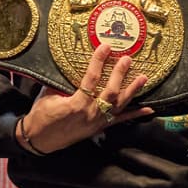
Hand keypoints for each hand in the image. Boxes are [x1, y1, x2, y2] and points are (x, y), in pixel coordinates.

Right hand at [18, 42, 152, 154]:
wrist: (39, 139)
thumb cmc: (41, 116)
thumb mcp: (47, 95)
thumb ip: (61, 82)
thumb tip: (70, 65)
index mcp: (75, 104)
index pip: (91, 79)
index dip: (98, 62)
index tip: (105, 48)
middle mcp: (90, 113)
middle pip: (110, 91)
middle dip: (119, 74)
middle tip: (127, 59)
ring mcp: (97, 122)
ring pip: (119, 105)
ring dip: (132, 91)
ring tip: (143, 78)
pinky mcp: (99, 128)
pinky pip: (120, 120)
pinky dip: (135, 115)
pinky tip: (148, 109)